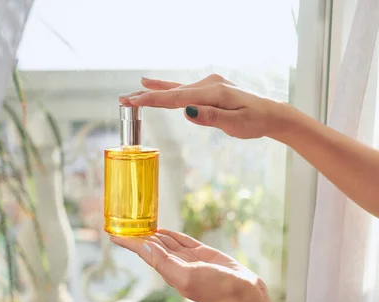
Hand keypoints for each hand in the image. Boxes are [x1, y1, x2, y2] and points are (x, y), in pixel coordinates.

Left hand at [110, 229, 266, 301]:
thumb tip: (144, 246)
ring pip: (165, 242)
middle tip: (122, 222)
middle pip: (150, 246)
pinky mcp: (201, 254)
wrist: (243, 295)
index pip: (143, 252)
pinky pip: (181, 240)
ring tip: (137, 223)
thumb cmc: (215, 289)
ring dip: (151, 233)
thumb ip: (164, 262)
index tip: (112, 233)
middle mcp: (175, 264)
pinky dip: (170, 234)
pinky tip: (162, 230)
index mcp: (168, 271)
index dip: (128, 242)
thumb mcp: (186, 276)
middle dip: (136, 235)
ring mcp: (187, 259)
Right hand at [119, 74, 299, 139]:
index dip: (152, 100)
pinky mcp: (208, 88)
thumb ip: (211, 117)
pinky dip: (166, 87)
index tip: (133, 102)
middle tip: (122, 100)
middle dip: (146, 96)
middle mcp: (207, 84)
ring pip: (174, 89)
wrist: (272, 113)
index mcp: (212, 93)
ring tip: (132, 93)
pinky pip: (182, 88)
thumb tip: (186, 111)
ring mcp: (207, 84)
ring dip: (152, 92)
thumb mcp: (236, 124)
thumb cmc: (255, 121)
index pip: (176, 98)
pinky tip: (151, 83)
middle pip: (171, 92)